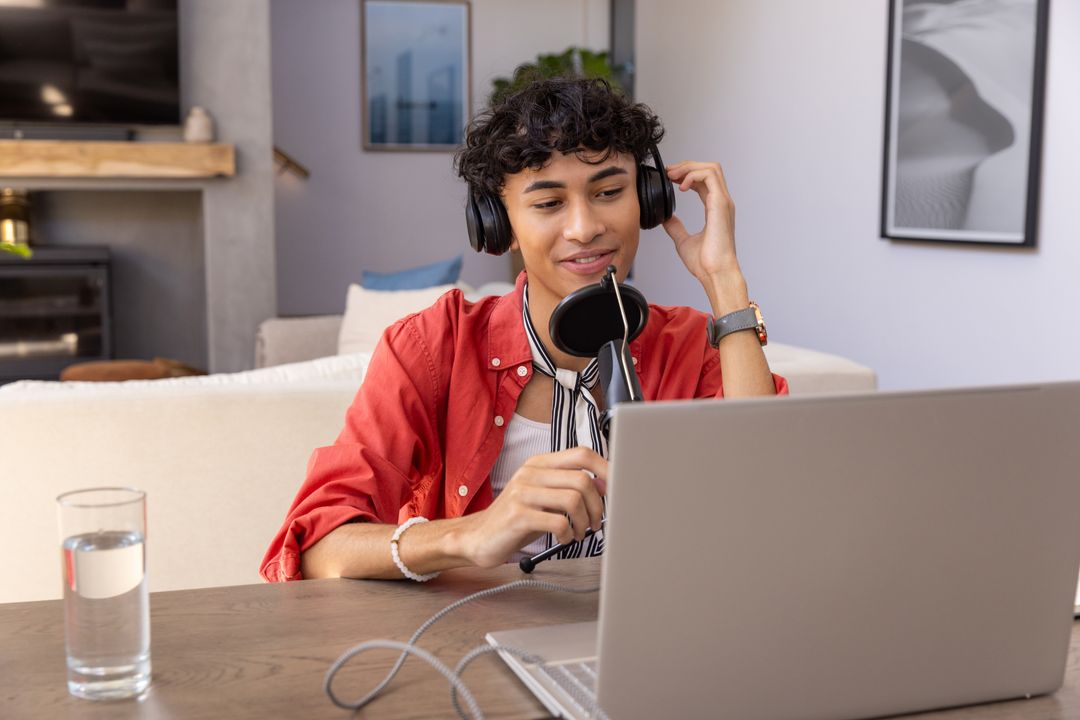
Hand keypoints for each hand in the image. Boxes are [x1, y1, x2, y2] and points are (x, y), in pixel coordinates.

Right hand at [461, 447, 607, 567]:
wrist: (478, 537)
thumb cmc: (516, 518)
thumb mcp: (544, 497)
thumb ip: (570, 487)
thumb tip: (605, 484)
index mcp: (540, 463)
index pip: (582, 454)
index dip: (605, 468)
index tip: (617, 488)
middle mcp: (531, 472)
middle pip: (582, 480)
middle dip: (597, 507)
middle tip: (595, 524)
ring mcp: (522, 492)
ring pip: (573, 500)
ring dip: (584, 522)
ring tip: (579, 533)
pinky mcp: (517, 515)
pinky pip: (557, 522)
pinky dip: (568, 534)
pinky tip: (564, 539)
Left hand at [662, 161, 745, 301]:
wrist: (715, 273)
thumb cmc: (706, 263)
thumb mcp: (683, 241)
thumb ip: (676, 227)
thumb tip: (666, 219)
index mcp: (715, 209)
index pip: (704, 181)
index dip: (687, 174)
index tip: (669, 178)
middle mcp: (722, 202)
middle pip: (709, 169)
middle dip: (687, 166)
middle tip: (669, 172)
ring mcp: (723, 201)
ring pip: (712, 168)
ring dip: (690, 167)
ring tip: (673, 175)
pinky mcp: (721, 203)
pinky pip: (709, 177)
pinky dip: (693, 175)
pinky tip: (680, 186)